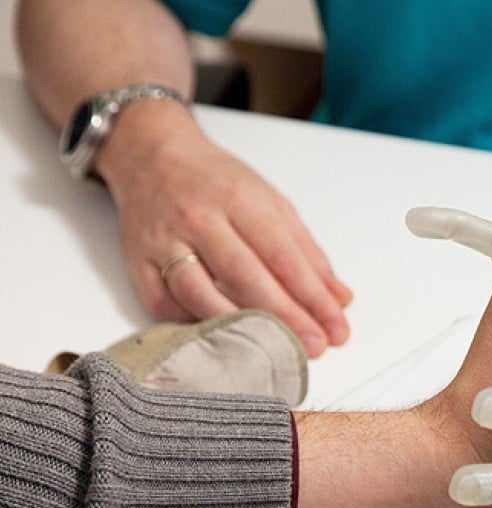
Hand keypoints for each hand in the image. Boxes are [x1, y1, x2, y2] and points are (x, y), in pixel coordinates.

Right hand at [97, 102, 352, 357]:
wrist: (152, 157)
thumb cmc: (218, 183)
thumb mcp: (271, 203)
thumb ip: (307, 252)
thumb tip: (339, 298)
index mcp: (240, 199)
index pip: (283, 256)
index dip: (312, 297)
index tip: (336, 327)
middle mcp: (200, 219)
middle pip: (245, 276)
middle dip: (285, 316)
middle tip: (315, 345)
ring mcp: (164, 241)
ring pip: (199, 292)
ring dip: (239, 326)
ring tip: (272, 350)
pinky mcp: (136, 261)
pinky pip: (162, 302)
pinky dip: (192, 324)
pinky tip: (221, 336)